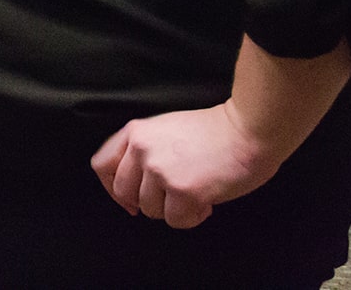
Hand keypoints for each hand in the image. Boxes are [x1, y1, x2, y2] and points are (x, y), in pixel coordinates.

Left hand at [91, 103, 279, 228]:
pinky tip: (207, 201)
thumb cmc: (215, 132)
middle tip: (172, 199)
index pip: (102, 165)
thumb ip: (145, 150)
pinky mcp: (182, 190)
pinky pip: (176, 220)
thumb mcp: (166, 129)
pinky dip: (192, 217)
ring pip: (151, 209)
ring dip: (174, 209)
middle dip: (149, 202)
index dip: (112, 188)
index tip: (128, 200)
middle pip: (125, 192)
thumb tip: (135, 184)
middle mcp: (142, 150)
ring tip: (196, 193)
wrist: (248, 131)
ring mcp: (160, 170)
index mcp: (136, 132)